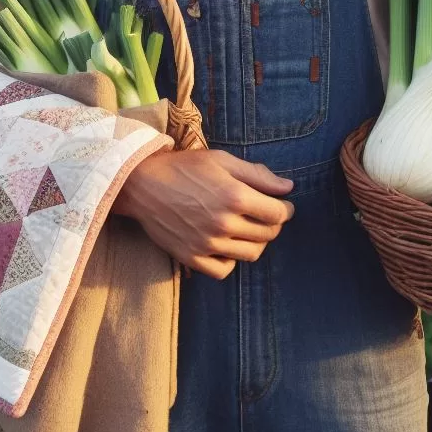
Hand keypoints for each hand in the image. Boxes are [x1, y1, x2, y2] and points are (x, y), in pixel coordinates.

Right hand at [114, 150, 294, 278]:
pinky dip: (231, 260)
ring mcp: (207, 244)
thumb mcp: (224, 161)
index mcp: (235, 196)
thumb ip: (259, 175)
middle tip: (265, 214)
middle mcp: (224, 224)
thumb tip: (289, 187)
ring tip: (249, 228)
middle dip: (273, 224)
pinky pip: (224, 270)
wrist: (142, 185)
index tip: (282, 204)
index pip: (279, 213)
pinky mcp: (191, 258)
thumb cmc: (185, 168)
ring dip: (257, 242)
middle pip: (268, 234)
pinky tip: (228, 244)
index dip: (286, 209)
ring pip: (251, 254)